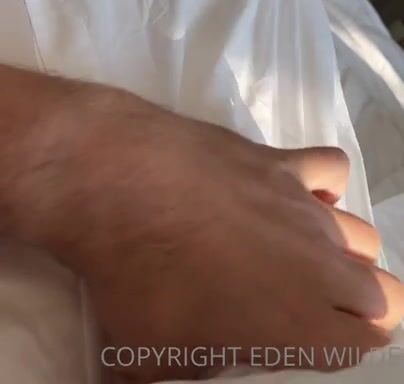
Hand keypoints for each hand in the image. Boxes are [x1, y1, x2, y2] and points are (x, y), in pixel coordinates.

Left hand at [1, 71, 401, 380]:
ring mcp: (306, 207)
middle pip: (384, 293)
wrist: (125, 183)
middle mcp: (322, 266)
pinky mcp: (282, 160)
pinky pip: (331, 167)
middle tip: (303, 305)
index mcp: (303, 325)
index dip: (341, 345)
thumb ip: (185, 374)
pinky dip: (322, 184)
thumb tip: (166, 373)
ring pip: (364, 235)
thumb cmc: (141, 279)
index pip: (368, 342)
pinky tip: (290, 194)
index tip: (307, 342)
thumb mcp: (151, 360)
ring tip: (296, 253)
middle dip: (354, 305)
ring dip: (343, 251)